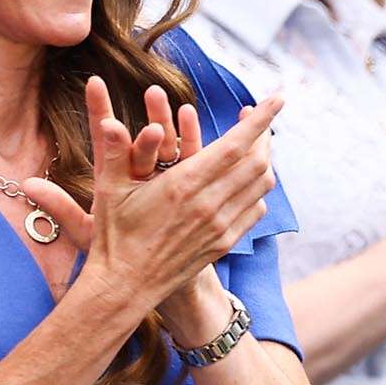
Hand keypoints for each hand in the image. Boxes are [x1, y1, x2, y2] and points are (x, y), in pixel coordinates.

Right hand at [22, 76, 281, 309]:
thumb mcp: (108, 189)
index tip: (277, 98)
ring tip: (255, 146)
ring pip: (261, 185)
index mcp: (183, 186)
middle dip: (263, 134)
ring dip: (263, 160)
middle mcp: (209, 205)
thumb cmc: (113, 235)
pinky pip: (254, 209)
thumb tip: (108, 122)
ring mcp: (220, 226)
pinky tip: (244, 182)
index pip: (236, 145)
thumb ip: (113, 151)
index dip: (260, 120)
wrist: (126, 285)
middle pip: (257, 162)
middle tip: (258, 118)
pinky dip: (257, 189)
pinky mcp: (224, 242)